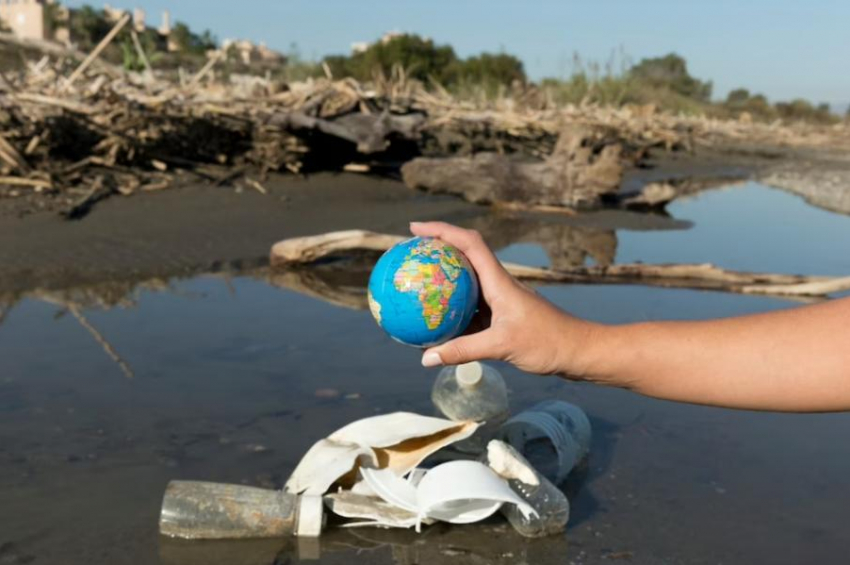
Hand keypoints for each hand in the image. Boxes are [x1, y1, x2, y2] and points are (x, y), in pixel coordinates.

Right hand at [410, 222, 599, 376]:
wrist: (579, 352)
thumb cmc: (548, 343)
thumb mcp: (502, 346)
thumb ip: (463, 351)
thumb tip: (426, 358)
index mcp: (500, 281)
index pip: (468, 243)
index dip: (441, 230)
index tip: (415, 228)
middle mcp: (499, 285)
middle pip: (463, 257)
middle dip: (436, 251)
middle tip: (408, 254)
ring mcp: (501, 301)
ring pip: (465, 286)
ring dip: (443, 283)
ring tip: (414, 287)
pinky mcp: (503, 318)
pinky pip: (470, 311)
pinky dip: (452, 314)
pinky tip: (434, 327)